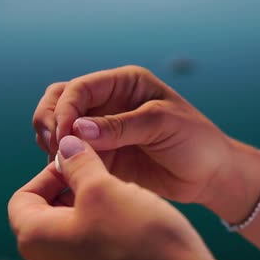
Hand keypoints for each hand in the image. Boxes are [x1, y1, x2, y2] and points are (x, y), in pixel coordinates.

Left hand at [8, 135, 239, 259]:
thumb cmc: (140, 238)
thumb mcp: (104, 188)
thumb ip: (78, 164)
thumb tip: (65, 147)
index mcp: (36, 241)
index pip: (22, 198)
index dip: (48, 173)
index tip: (78, 162)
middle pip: (46, 216)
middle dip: (71, 189)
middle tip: (101, 173)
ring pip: (70, 233)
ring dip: (89, 209)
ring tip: (120, 195)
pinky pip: (89, 253)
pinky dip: (102, 231)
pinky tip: (131, 222)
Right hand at [32, 65, 234, 204]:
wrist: (210, 176)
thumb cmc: (196, 141)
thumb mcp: (162, 125)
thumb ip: (120, 127)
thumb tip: (76, 130)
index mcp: (124, 84)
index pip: (79, 88)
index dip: (65, 109)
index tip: (65, 136)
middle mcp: (109, 103)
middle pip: (59, 101)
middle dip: (49, 120)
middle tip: (54, 146)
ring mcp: (102, 130)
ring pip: (59, 127)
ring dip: (51, 141)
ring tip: (59, 161)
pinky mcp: (102, 156)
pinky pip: (71, 155)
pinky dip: (61, 162)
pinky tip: (68, 175)